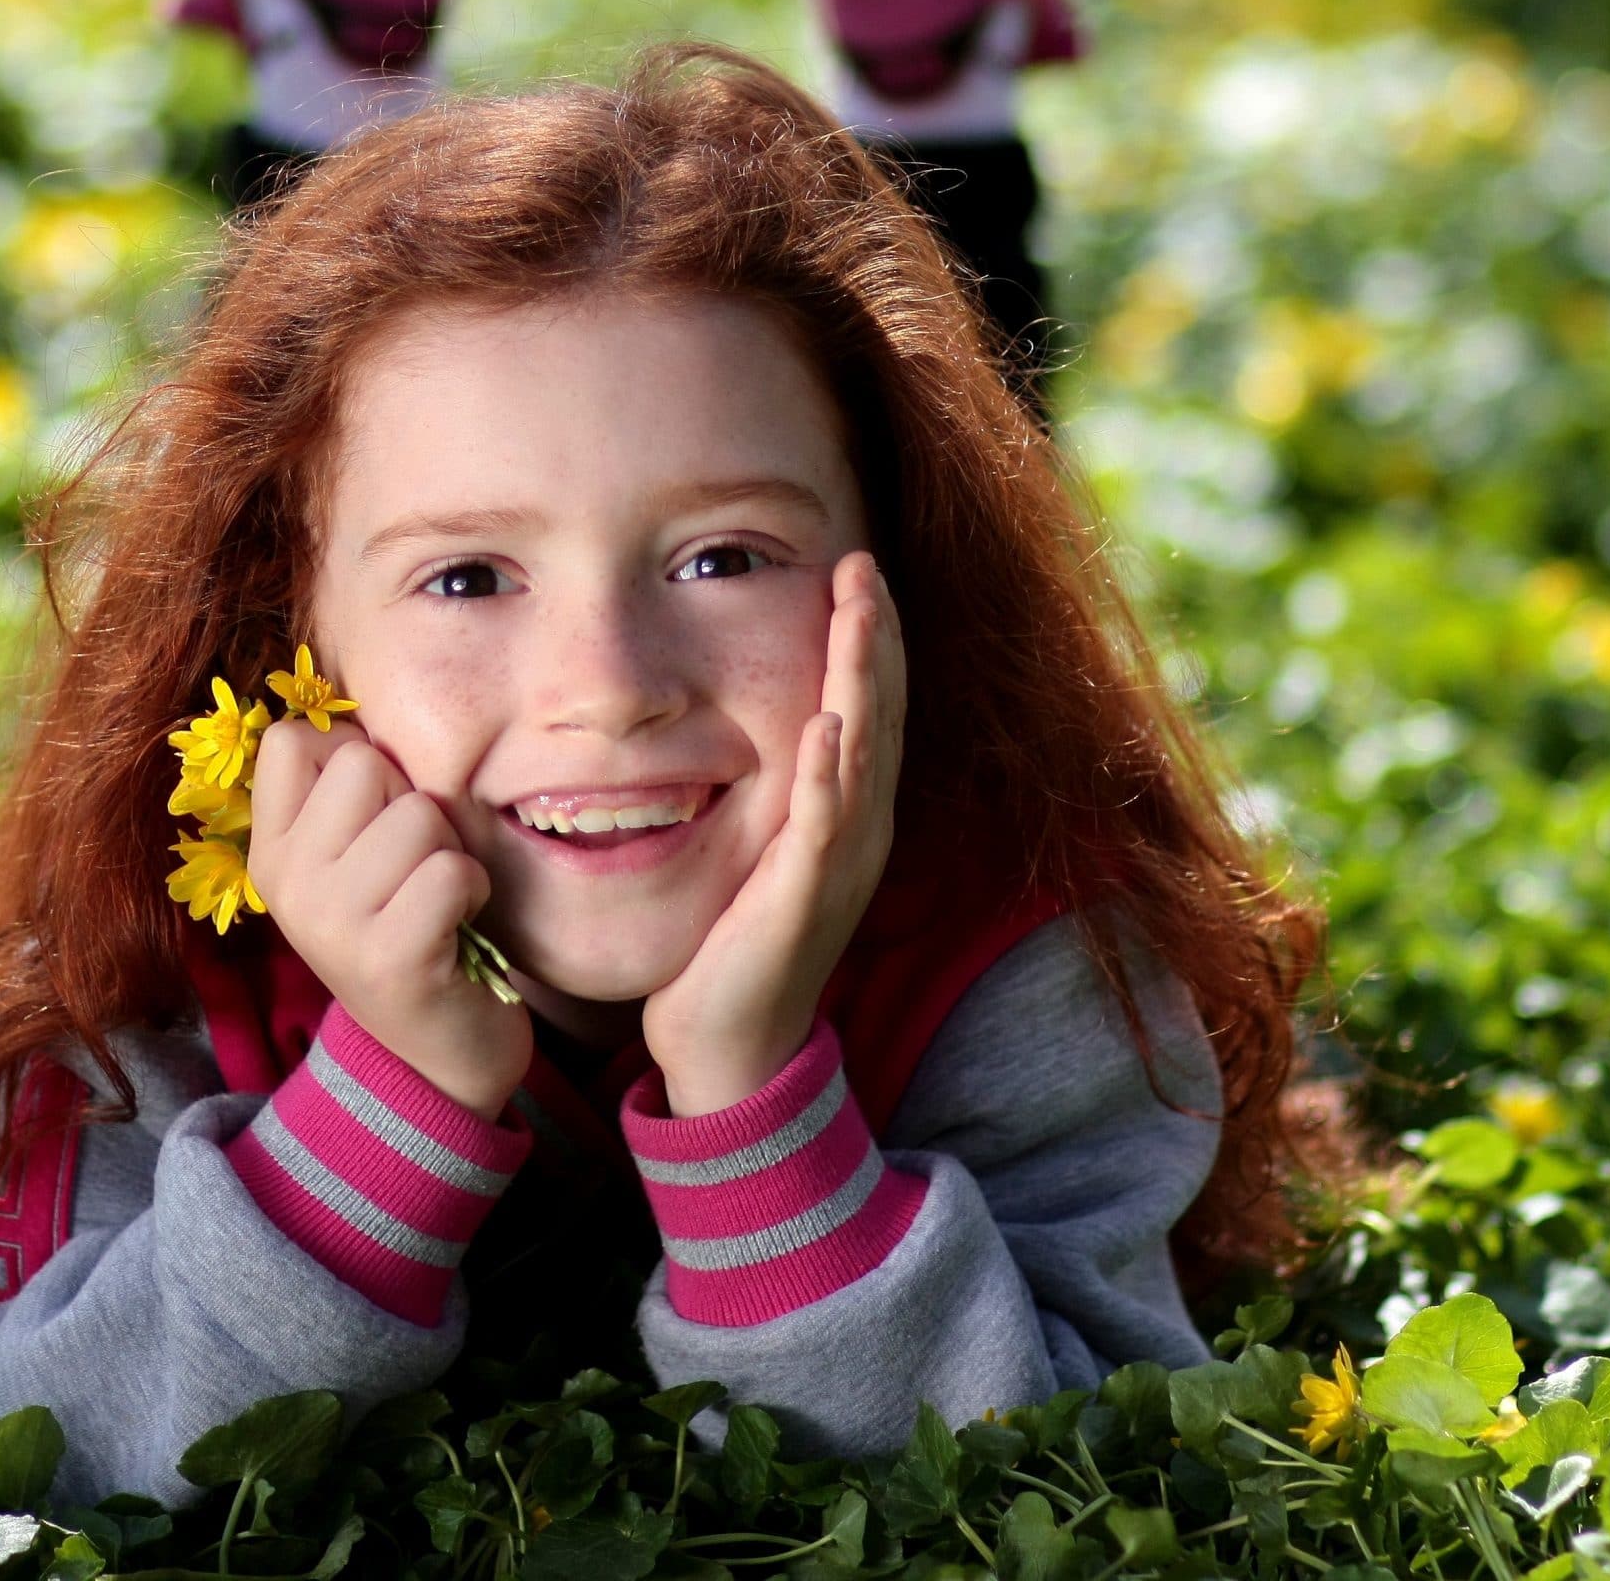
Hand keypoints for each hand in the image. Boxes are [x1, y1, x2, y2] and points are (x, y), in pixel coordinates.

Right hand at [248, 715, 534, 1118]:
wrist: (434, 1056)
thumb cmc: (407, 927)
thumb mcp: (354, 859)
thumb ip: (345, 790)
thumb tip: (352, 711)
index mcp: (270, 851)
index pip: (293, 739)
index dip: (354, 757)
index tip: (374, 816)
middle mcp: (286, 884)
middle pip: (365, 764)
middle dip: (412, 803)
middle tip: (413, 867)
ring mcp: (331, 925)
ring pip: (419, 814)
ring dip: (449, 851)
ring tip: (435, 900)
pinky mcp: (389, 959)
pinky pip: (452, 871)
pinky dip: (472, 891)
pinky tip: (457, 928)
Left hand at [641, 551, 904, 1115]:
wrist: (728, 1043)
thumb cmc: (735, 942)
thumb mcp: (761, 845)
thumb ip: (774, 786)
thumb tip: (765, 719)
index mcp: (851, 816)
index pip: (871, 708)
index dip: (870, 639)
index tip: (856, 570)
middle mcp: (859, 834)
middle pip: (881, 716)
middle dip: (874, 638)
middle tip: (863, 566)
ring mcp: (837, 868)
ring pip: (863, 757)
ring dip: (861, 683)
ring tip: (859, 615)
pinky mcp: (801, 903)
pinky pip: (821, 829)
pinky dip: (828, 776)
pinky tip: (826, 727)